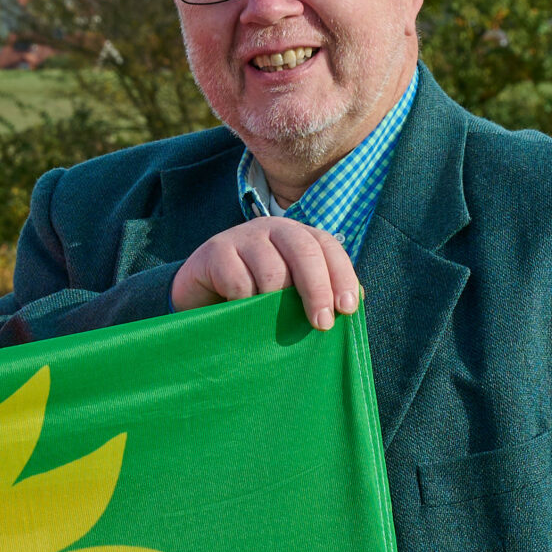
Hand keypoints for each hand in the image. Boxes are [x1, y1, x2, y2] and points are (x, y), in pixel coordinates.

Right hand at [171, 217, 359, 331]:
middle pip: (304, 252)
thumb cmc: (253, 294)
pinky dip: (244, 304)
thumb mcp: (287, 290)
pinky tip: (240, 311)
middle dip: (317, 290)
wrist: (199, 291)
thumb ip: (318, 291)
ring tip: (270, 322)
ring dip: (275, 303)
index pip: (328, 247)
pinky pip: (239, 282)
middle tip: (321, 324)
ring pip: (272, 270)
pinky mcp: (216, 250)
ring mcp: (242, 236)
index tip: (347, 309)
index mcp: (297, 234)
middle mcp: (273, 228)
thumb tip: (353, 304)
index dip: (342, 276)